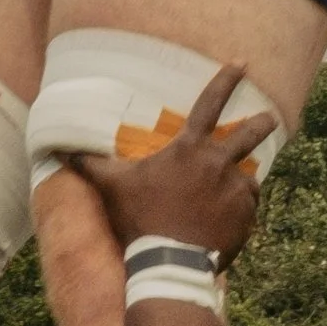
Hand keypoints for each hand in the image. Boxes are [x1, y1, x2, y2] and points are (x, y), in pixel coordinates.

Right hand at [75, 63, 276, 263]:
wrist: (170, 262)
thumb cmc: (140, 219)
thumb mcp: (113, 187)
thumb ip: (89, 165)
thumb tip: (56, 149)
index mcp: (189, 149)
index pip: (210, 103)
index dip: (226, 79)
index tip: (242, 62)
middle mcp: (219, 163)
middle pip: (250, 133)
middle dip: (262, 121)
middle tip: (270, 117)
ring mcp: (236, 189)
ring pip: (247, 177)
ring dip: (240, 181)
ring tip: (227, 196)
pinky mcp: (247, 215)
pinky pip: (248, 206)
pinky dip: (240, 210)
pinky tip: (225, 223)